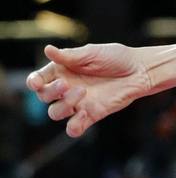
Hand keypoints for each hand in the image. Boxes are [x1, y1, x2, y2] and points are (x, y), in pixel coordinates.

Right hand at [25, 43, 154, 137]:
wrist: (140, 70)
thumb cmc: (116, 58)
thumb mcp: (92, 53)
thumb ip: (70, 56)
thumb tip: (47, 49)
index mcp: (62, 71)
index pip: (38, 80)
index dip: (33, 82)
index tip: (36, 83)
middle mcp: (66, 88)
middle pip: (44, 97)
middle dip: (51, 92)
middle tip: (67, 84)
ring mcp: (78, 103)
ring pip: (55, 113)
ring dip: (63, 106)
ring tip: (82, 92)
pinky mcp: (91, 114)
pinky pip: (74, 128)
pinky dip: (73, 126)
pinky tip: (83, 115)